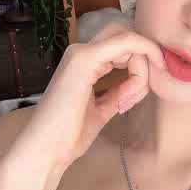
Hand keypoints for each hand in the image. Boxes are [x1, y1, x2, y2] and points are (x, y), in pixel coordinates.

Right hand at [8, 22, 166, 172]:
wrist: (45, 151)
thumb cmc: (68, 135)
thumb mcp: (103, 109)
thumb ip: (119, 91)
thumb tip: (138, 82)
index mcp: (85, 62)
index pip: (124, 45)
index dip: (143, 61)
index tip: (145, 91)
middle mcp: (82, 52)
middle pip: (129, 37)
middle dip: (145, 60)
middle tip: (140, 93)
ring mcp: (81, 53)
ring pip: (130, 40)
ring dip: (141, 70)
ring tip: (125, 103)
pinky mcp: (84, 60)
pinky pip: (126, 43)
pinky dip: (139, 66)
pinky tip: (128, 95)